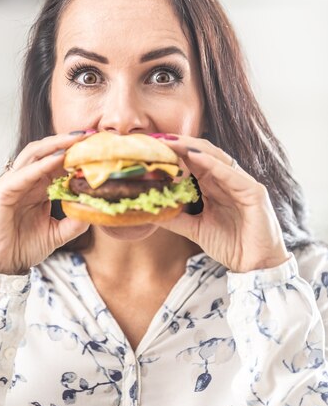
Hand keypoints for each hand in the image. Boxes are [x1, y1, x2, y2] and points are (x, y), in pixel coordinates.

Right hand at [0, 132, 93, 274]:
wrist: (0, 267)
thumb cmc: (22, 248)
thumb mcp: (57, 233)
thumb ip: (75, 222)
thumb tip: (94, 209)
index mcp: (36, 187)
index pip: (56, 162)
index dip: (75, 153)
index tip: (96, 146)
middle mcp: (24, 180)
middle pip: (45, 151)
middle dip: (66, 141)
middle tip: (89, 134)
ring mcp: (11, 183)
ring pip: (33, 155)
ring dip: (55, 145)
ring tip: (76, 140)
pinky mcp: (1, 191)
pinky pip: (24, 174)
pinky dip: (41, 165)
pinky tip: (59, 159)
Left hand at [156, 136, 289, 272]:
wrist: (256, 267)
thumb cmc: (232, 245)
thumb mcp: (196, 230)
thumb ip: (175, 219)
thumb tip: (149, 213)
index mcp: (216, 186)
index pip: (193, 161)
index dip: (174, 152)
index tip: (152, 146)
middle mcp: (229, 180)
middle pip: (203, 154)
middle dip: (180, 144)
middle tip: (157, 137)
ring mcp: (243, 184)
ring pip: (216, 158)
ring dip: (192, 148)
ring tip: (171, 141)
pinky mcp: (254, 192)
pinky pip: (231, 174)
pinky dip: (212, 164)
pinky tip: (194, 156)